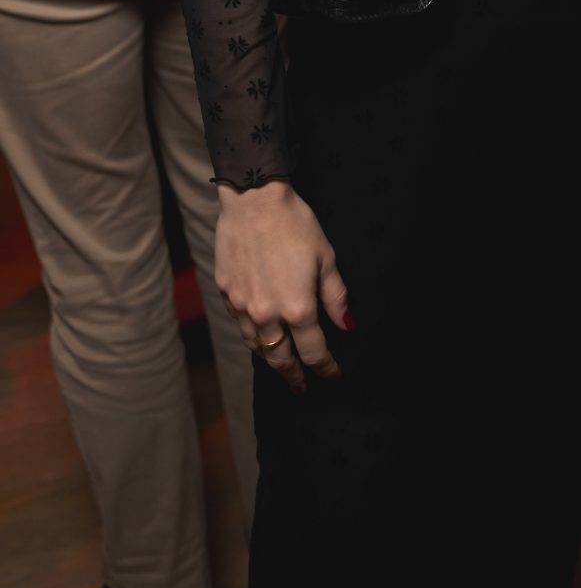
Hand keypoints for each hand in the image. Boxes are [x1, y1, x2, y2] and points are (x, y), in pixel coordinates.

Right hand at [215, 180, 350, 393]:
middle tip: (301, 387)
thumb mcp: (326, 258)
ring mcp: (243, 306)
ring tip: (280, 366)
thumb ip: (336, 297)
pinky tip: (259, 335)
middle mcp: (267, 315)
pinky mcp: (227, 294)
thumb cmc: (296, 224)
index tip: (333, 376)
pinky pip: (241, 325)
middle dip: (294, 376)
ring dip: (271, 359)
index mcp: (297, 308)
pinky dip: (252, 336)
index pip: (314, 352)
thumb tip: (347, 326)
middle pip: (281, 359)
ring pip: (257, 346)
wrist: (254, 201)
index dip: (326, 368)